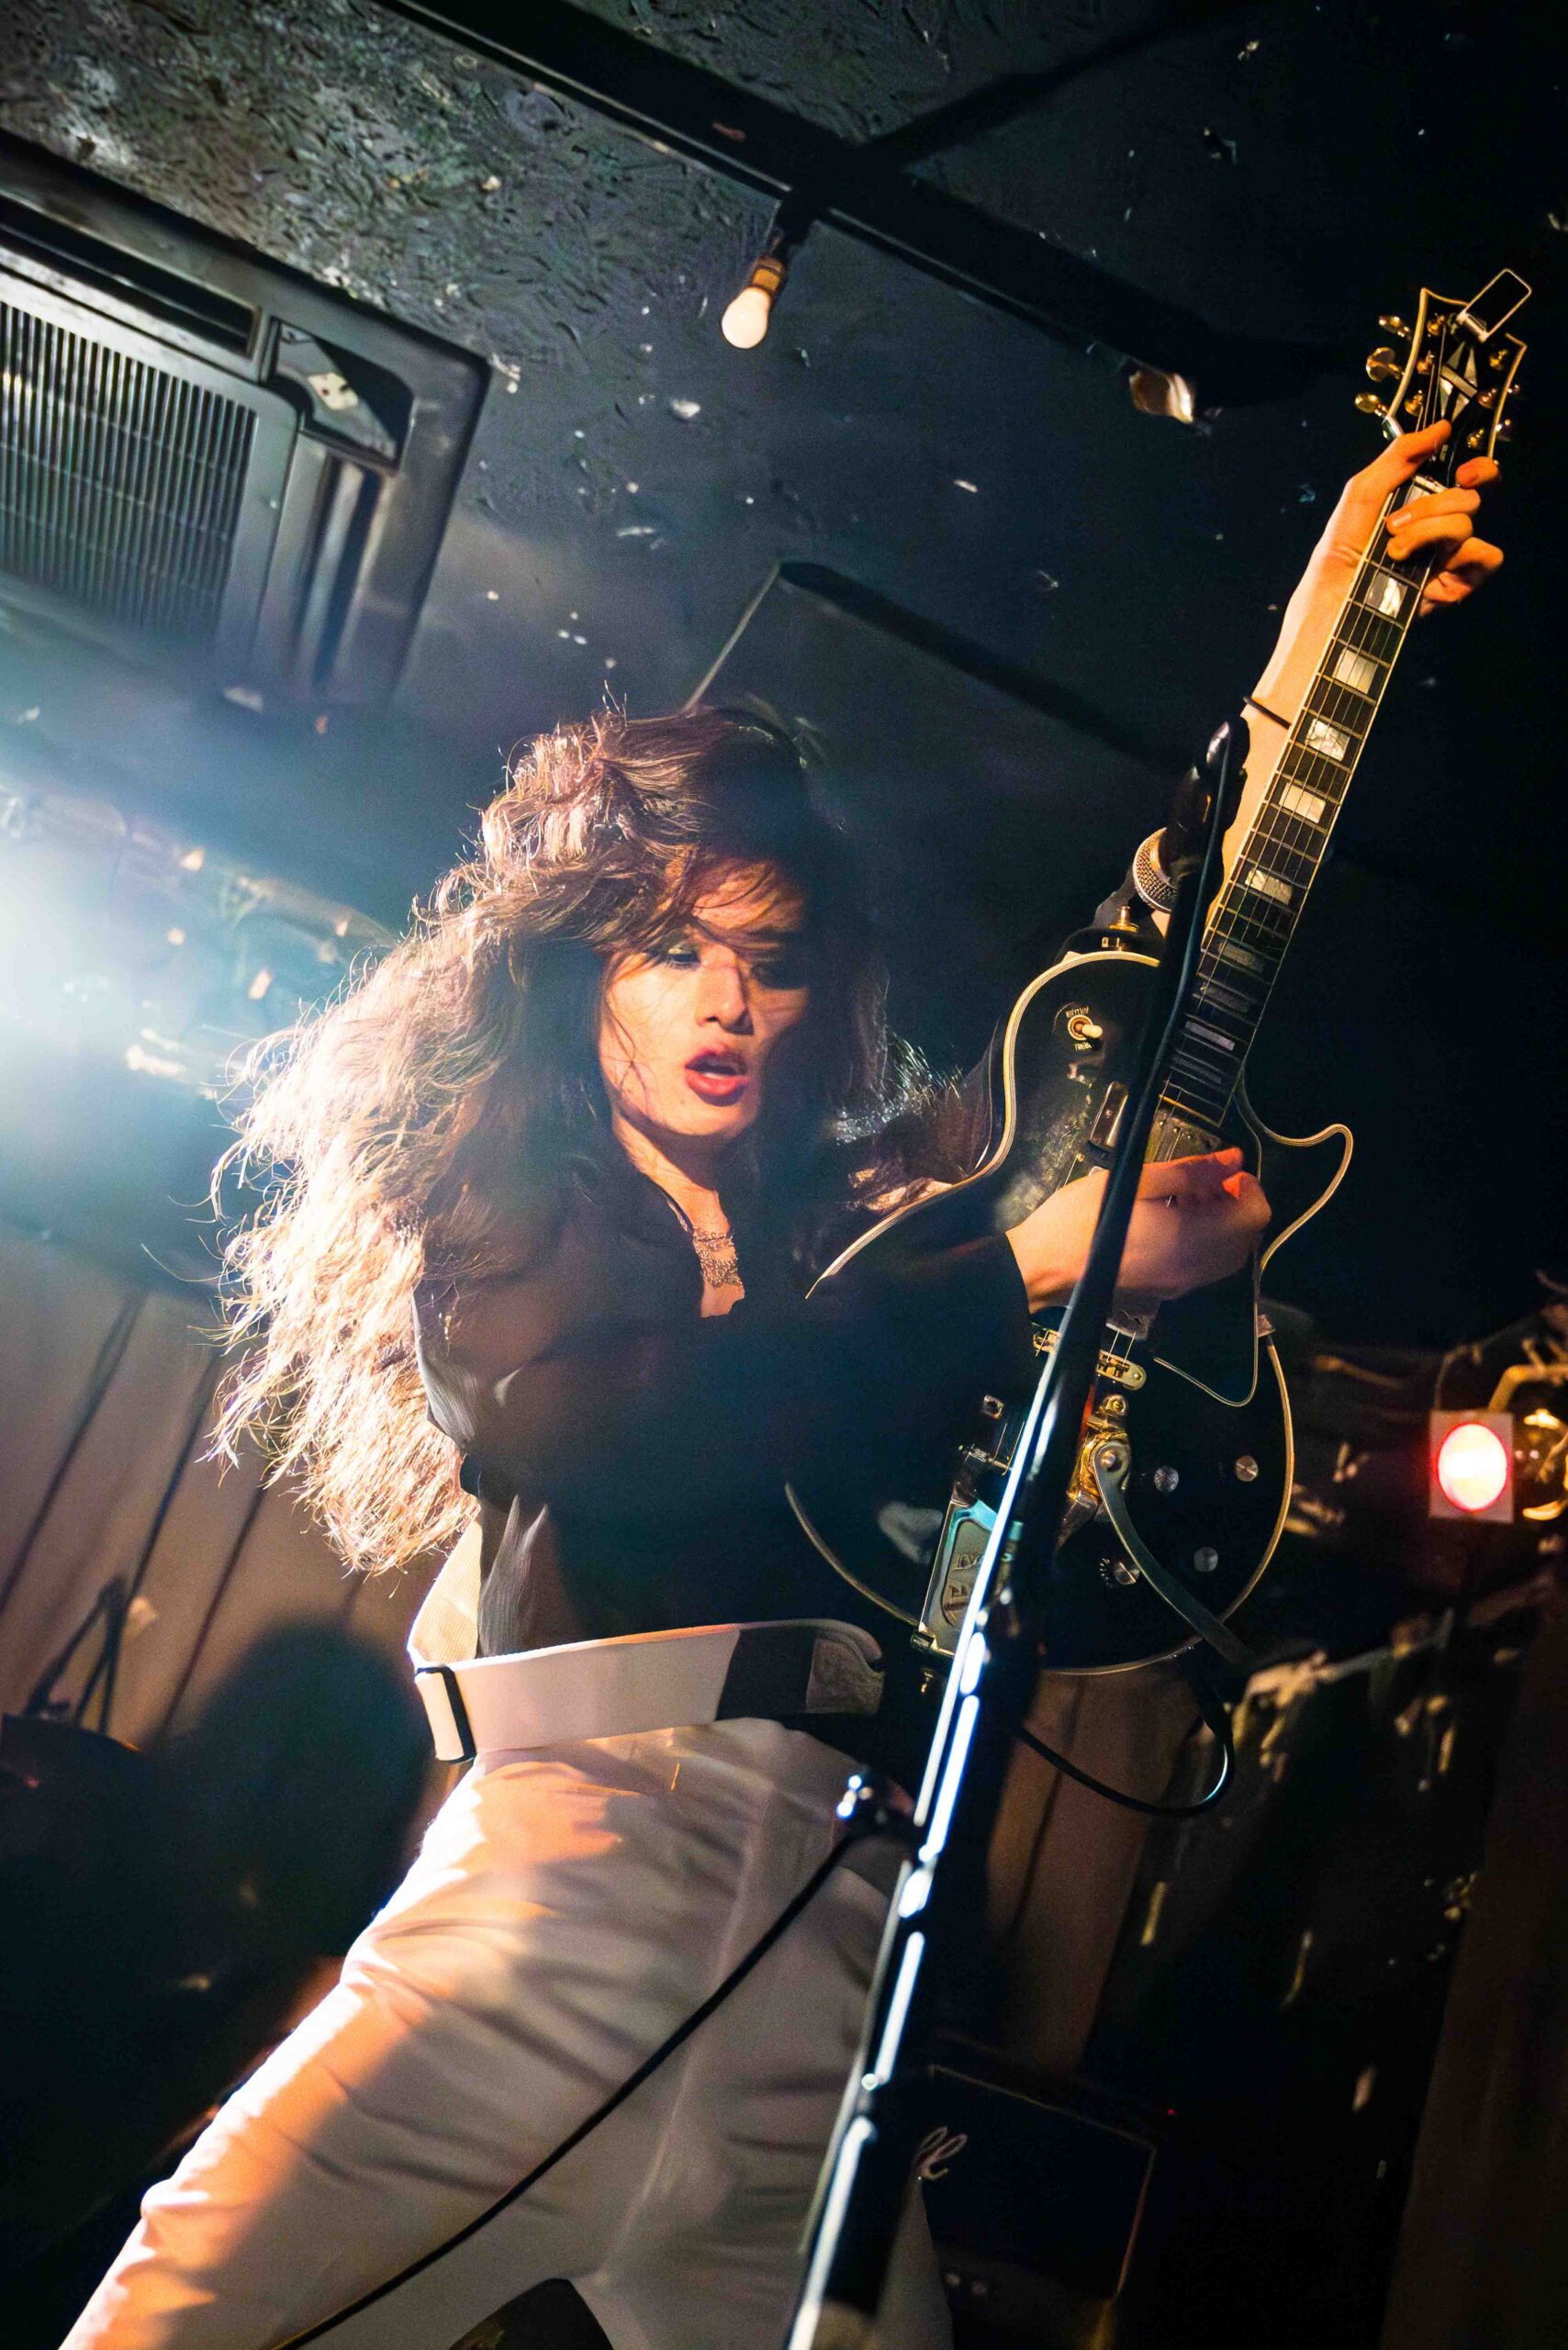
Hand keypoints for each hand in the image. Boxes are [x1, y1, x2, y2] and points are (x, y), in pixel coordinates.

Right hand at [1006, 1148, 1270, 1314]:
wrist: (1043, 1267)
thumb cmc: (1082, 1219)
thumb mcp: (1136, 1181)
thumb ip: (1191, 1170)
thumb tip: (1232, 1159)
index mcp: (1193, 1239)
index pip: (1255, 1215)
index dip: (1247, 1187)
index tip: (1220, 1171)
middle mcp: (1197, 1268)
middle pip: (1246, 1236)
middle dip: (1233, 1204)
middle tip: (1198, 1182)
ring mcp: (1182, 1285)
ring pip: (1228, 1254)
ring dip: (1219, 1223)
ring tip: (1182, 1199)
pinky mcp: (1167, 1292)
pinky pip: (1204, 1266)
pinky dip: (1203, 1242)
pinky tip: (1169, 1222)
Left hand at [1312, 419, 1502, 617]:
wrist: (1334, 589)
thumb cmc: (1344, 543)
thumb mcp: (1364, 489)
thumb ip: (1401, 455)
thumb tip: (1441, 427)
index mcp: (1428, 501)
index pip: (1473, 477)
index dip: (1479, 468)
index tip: (1460, 472)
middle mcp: (1443, 526)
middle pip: (1471, 498)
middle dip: (1433, 504)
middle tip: (1396, 521)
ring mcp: (1451, 555)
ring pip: (1467, 524)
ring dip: (1425, 531)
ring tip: (1393, 549)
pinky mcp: (1458, 582)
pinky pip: (1488, 557)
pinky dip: (1463, 554)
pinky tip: (1427, 565)